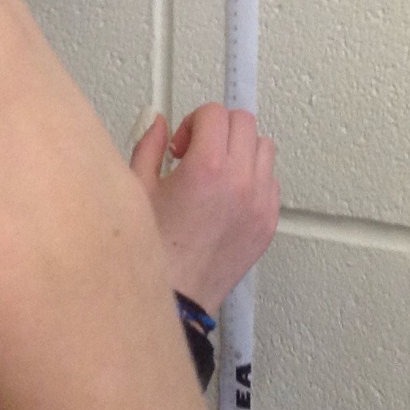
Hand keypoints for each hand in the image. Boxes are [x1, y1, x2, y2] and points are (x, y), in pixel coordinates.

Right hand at [129, 105, 279, 315]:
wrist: (178, 296)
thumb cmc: (156, 251)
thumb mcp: (138, 189)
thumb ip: (150, 146)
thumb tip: (160, 124)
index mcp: (208, 168)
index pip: (215, 113)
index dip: (193, 121)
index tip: (181, 144)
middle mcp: (241, 181)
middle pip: (244, 122)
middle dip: (218, 129)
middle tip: (198, 150)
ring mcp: (260, 202)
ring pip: (264, 148)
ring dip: (240, 149)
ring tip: (216, 171)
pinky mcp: (268, 222)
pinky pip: (271, 181)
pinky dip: (253, 178)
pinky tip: (227, 195)